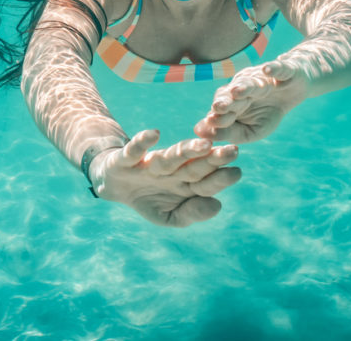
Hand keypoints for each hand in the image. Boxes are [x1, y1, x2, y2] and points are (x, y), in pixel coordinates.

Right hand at [91, 129, 240, 226]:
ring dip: (186, 150)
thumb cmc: (147, 199)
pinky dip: (142, 142)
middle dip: (213, 159)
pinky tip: (154, 134)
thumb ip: (191, 213)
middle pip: (194, 165)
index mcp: (185, 183)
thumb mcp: (168, 217)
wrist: (114, 186)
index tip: (237, 172)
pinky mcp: (127, 158)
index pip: (206, 182)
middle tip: (233, 150)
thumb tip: (217, 205)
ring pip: (170, 156)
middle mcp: (172, 170)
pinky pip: (135, 149)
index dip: (221, 178)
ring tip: (204, 144)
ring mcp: (150, 163)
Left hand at [193, 58, 307, 143]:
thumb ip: (230, 133)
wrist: (295, 89)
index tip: (210, 122)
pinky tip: (266, 70)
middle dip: (226, 101)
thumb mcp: (252, 131)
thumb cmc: (269, 112)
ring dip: (244, 86)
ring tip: (237, 92)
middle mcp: (243, 86)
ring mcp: (262, 76)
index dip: (219, 116)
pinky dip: (273, 68)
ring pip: (251, 81)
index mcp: (233, 100)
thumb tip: (202, 134)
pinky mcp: (283, 69)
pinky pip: (278, 68)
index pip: (223, 108)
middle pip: (232, 94)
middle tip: (218, 107)